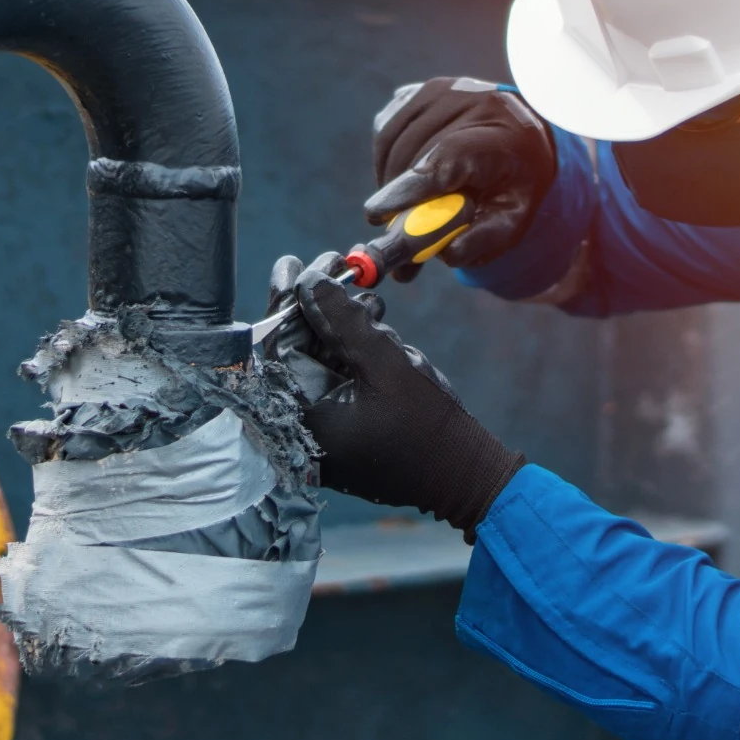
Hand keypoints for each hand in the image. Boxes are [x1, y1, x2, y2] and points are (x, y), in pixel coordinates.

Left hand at [280, 261, 524, 535]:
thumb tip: (309, 281)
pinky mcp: (342, 428)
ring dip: (341, 327)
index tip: (295, 264)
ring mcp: (321, 430)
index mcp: (300, 418)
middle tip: (337, 268)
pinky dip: (352, 352)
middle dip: (319, 309)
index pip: (277, 347)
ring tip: (373, 305)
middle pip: (295, 351)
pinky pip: (335, 379)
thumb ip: (343, 321)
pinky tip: (378, 328)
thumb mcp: (386, 365)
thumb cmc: (426, 427)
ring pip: (318, 361)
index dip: (287, 300)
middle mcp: (301, 427)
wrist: (462, 475)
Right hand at [367, 77, 556, 278]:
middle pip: (412, 154)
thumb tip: (440, 253)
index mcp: (502, 137)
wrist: (521, 138)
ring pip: (391, 144)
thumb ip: (479, 240)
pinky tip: (406, 178)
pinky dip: (387, 162)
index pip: (446, 157)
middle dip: (396, 200)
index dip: (408, 189)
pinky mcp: (417, 91)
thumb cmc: (513, 186)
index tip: (376, 215)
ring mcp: (440, 91)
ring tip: (407, 206)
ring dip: (389, 182)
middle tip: (395, 236)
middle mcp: (470, 102)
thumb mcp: (512, 221)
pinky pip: (386, 132)